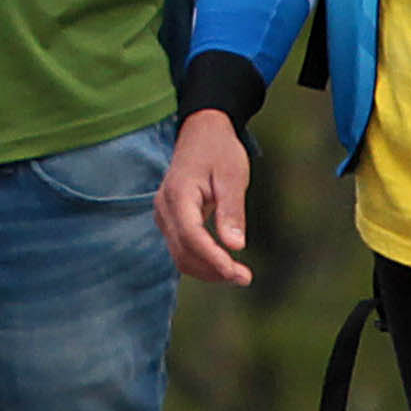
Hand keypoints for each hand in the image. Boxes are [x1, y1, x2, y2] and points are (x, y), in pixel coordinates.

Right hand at [158, 109, 257, 285]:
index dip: (213, 258)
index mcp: (178, 193)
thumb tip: (235, 246)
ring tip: (238, 275)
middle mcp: (164, 207)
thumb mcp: (232, 176)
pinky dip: (202, 261)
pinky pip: (182, 249)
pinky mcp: (170, 221)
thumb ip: (232, 210)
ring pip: (180, 256)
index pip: (191, 236)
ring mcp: (164, 215)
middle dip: (213, 270)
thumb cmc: (219, 150)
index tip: (237, 273)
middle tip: (246, 278)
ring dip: (208, 270)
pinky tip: (224, 264)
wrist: (201, 133)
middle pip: (183, 252)